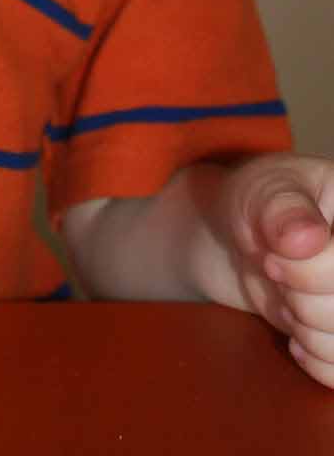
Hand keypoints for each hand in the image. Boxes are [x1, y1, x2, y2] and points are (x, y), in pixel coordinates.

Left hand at [225, 153, 333, 386]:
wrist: (237, 239)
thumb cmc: (255, 203)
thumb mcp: (262, 191)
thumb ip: (283, 209)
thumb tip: (307, 238)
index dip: (309, 272)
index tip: (271, 257)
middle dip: (304, 300)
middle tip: (275, 273)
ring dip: (308, 330)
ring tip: (286, 298)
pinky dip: (317, 361)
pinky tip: (297, 336)